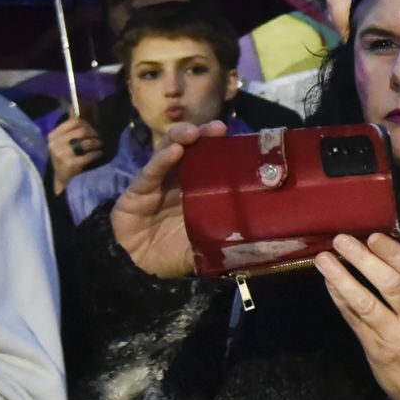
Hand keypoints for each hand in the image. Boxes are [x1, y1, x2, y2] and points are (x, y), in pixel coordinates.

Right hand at [47, 116, 102, 192]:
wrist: (60, 179)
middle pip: (81, 131)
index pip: (73, 122)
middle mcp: (55, 143)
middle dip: (93, 133)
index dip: (87, 123)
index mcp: (53, 135)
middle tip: (98, 137)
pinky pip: (89, 155)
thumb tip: (73, 105)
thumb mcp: (63, 140)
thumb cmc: (64, 156)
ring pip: (86, 142)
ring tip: (99, 145)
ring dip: (97, 143)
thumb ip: (69, 125)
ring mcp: (61, 154)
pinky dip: (97, 153)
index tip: (92, 128)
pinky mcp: (70, 164)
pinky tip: (99, 154)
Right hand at [111, 121, 226, 278]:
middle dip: (200, 135)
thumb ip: (231, 229)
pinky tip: (172, 152)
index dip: (220, 146)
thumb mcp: (213, 238)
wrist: (149, 270)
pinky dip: (159, 162)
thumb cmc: (183, 250)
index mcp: (197, 187)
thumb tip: (266, 225)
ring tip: (191, 133)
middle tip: (215, 129)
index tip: (235, 136)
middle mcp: (176, 180)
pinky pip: (147, 176)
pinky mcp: (134, 195)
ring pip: (166, 154)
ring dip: (178, 140)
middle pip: (188, 150)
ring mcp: (154, 185)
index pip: (209, 160)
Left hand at [318, 232, 399, 399]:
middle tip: (342, 240)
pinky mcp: (376, 349)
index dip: (392, 252)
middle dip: (364, 260)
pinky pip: (354, 320)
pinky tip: (329, 283)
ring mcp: (395, 335)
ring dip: (342, 278)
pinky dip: (340, 299)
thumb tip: (399, 248)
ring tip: (324, 260)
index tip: (372, 236)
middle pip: (390, 285)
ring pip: (366, 303)